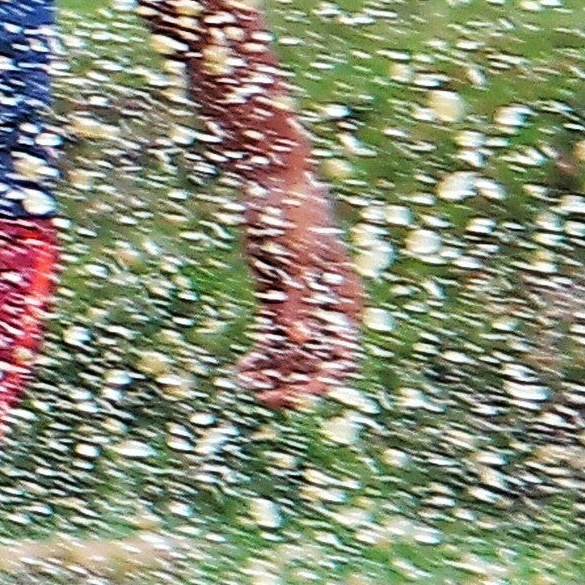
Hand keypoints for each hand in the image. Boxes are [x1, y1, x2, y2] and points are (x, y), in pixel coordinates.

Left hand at [235, 200, 367, 411]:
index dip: (323, 382)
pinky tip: (241, 371)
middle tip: (267, 400)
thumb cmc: (293, 215)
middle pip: (317, 362)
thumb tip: (299, 339)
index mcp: (343, 301)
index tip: (296, 398)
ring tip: (247, 386)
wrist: (274, 184)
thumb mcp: (295, 258)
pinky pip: (273, 338)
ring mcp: (302, 304)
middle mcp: (327, 308)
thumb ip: (296, 300)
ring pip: (293, 354)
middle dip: (295, 384)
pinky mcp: (278, 298)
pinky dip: (261, 357)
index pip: (343, 356)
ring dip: (274, 375)